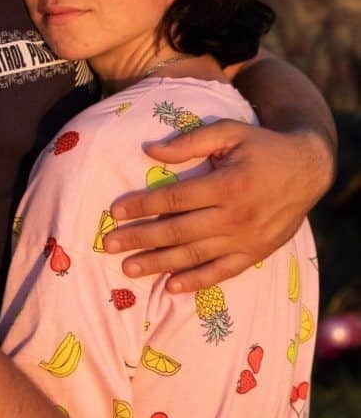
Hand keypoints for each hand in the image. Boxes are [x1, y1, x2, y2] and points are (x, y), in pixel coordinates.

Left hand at [103, 119, 330, 292]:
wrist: (308, 169)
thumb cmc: (262, 146)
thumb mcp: (230, 131)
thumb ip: (190, 141)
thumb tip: (150, 150)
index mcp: (227, 185)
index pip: (175, 200)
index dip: (142, 206)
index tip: (114, 212)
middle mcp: (236, 216)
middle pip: (178, 231)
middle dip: (140, 239)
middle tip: (108, 245)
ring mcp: (246, 239)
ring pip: (195, 256)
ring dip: (158, 264)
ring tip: (128, 269)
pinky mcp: (255, 254)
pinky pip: (222, 272)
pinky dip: (196, 281)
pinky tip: (170, 286)